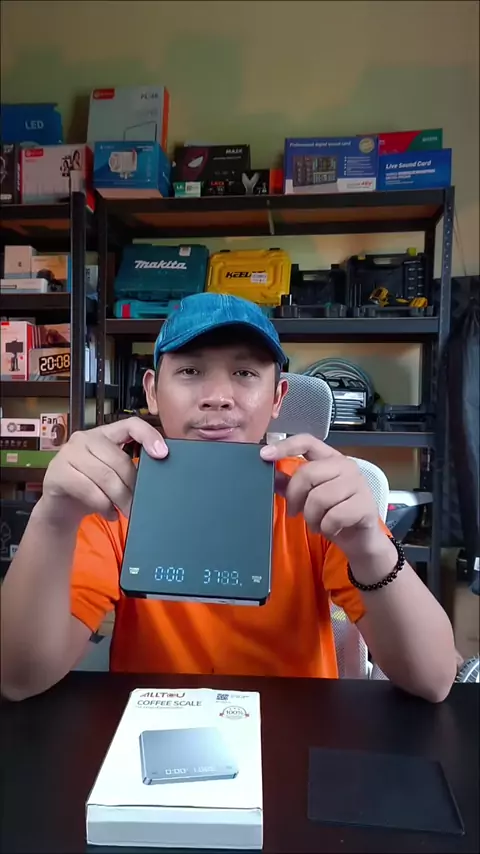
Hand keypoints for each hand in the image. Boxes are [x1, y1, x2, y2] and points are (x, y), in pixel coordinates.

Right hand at [41, 417, 167, 526]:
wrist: (61, 509)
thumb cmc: (92, 490)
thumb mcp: (113, 476)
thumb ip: (129, 470)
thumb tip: (157, 479)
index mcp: (104, 434)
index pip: (130, 424)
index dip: (148, 436)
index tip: (163, 454)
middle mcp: (85, 438)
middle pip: (119, 459)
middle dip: (132, 486)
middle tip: (139, 505)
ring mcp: (68, 453)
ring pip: (105, 476)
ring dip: (119, 498)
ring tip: (126, 511)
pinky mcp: (57, 473)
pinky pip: (88, 489)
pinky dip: (103, 505)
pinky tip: (110, 513)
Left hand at [261, 433, 384, 560]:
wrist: (360, 539)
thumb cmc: (333, 514)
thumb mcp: (308, 497)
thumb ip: (291, 484)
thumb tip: (271, 475)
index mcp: (330, 459)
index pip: (307, 442)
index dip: (285, 446)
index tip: (265, 455)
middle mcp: (346, 466)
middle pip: (307, 473)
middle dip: (295, 497)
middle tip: (294, 511)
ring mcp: (358, 484)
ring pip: (319, 498)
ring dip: (311, 517)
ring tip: (316, 522)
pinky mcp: (365, 505)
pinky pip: (334, 516)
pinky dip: (326, 527)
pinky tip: (331, 528)